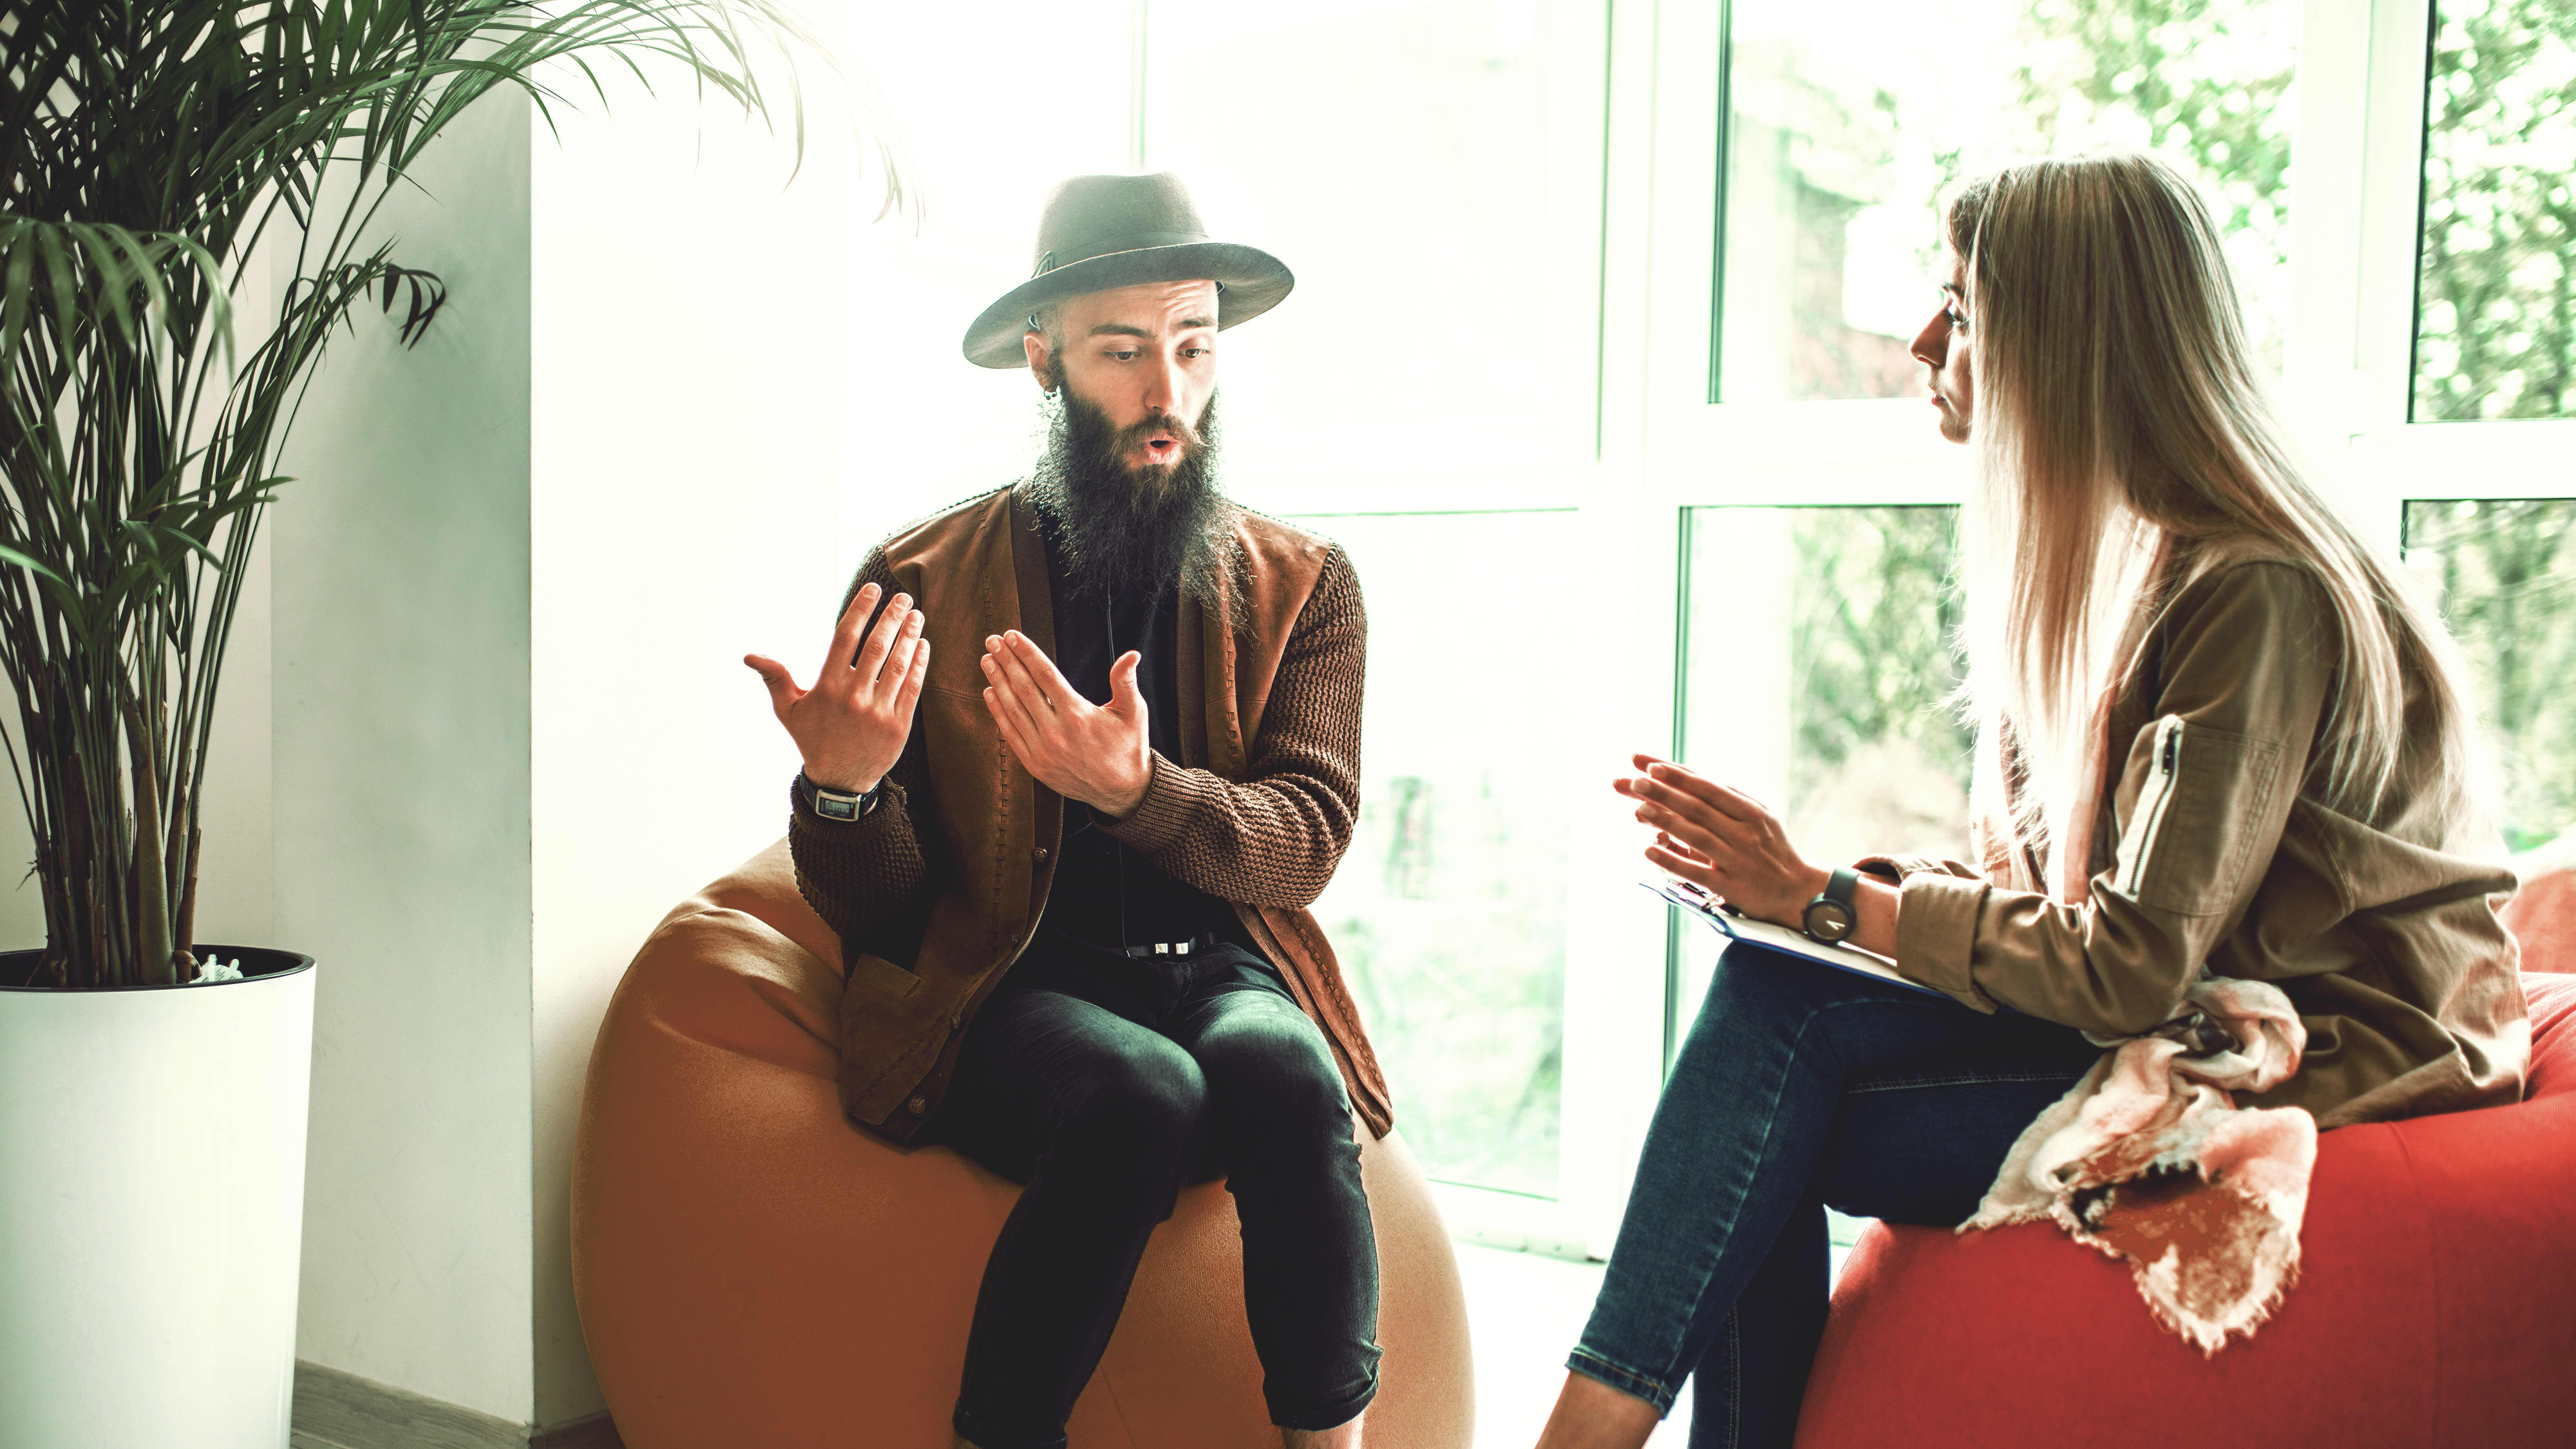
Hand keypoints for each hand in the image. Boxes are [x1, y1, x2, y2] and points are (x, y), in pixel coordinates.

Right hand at [744, 582, 928, 792]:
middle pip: (877, 646)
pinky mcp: (899, 725)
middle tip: (904, 597)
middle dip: (892, 617)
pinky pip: (913, 687)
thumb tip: (750, 656)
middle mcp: (853, 698)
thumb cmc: (813, 739)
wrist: (840, 782)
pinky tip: (923, 644)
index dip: (860, 609)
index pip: (846, 637)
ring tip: (916, 615)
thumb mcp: (788, 711)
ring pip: (899, 664)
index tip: (873, 589)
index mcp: (827, 688)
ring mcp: (878, 712)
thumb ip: (775, 679)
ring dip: (910, 636)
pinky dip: (920, 663)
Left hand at [980, 630, 1150, 815]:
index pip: (1045, 675)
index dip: (1026, 653)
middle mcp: (1056, 733)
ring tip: (987, 660)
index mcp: (1078, 715)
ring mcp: (1042, 751)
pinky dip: (998, 711)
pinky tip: (990, 692)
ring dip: (997, 681)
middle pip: (1024, 688)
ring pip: (1013, 709)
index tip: (1011, 636)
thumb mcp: (1133, 712)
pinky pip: (1010, 733)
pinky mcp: (1034, 765)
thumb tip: (1131, 655)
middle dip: (1006, 661)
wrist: (1121, 791)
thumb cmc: (1128, 747)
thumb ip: (1125, 681)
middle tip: (993, 640)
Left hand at [1615, 752, 1828, 927]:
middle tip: (1633, 781)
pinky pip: (1697, 872)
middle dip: (1663, 793)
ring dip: (1665, 821)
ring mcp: (1737, 860)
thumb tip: (1687, 780)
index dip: (1677, 775)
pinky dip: (1672, 860)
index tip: (1648, 764)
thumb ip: (1727, 800)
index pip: (1707, 787)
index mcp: (1750, 811)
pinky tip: (1648, 851)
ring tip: (1638, 808)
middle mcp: (1744, 833)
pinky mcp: (1730, 886)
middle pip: (1698, 808)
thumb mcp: (1758, 818)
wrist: (1796, 892)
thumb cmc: (1769, 850)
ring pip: (1696, 836)